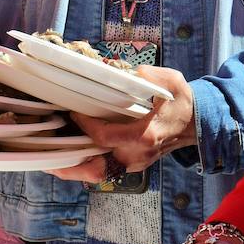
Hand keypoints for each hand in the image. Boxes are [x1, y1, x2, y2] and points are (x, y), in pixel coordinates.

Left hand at [47, 66, 195, 182]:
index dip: (85, 125)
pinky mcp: (133, 165)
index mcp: (144, 135)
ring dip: (74, 170)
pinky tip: (70, 157)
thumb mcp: (168, 82)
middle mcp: (137, 155)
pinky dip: (85, 166)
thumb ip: (144, 76)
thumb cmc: (181, 102)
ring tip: (51, 162)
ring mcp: (135, 163)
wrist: (197, 122)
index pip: (105, 136)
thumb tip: (116, 69)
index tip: (72, 112)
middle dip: (69, 168)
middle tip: (46, 161)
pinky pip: (104, 170)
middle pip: (96, 169)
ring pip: (98, 174)